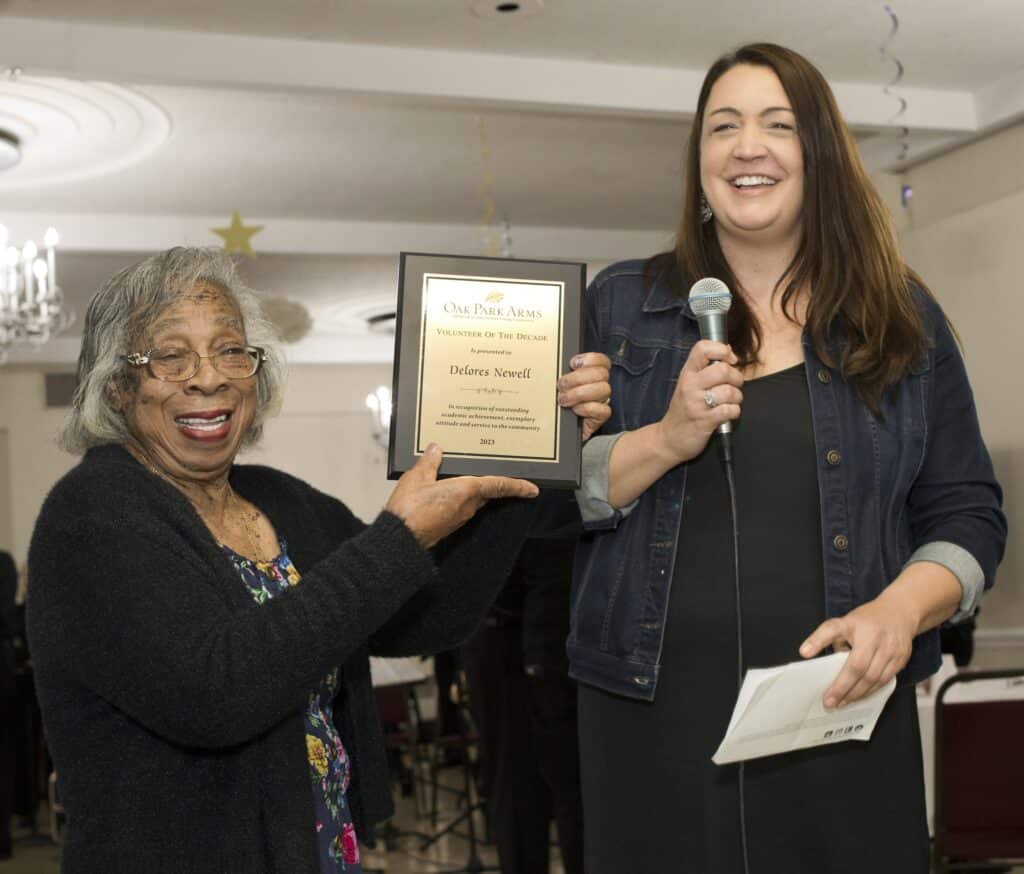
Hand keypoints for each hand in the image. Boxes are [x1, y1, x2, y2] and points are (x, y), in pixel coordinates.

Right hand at [385, 444, 538, 547]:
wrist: (400, 540)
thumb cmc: (409, 511)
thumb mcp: (417, 477)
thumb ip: (430, 462)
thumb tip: (437, 449)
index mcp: (466, 491)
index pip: (498, 485)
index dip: (517, 486)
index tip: (533, 489)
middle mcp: (467, 506)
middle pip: (487, 491)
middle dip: (494, 483)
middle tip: (500, 472)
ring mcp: (458, 517)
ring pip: (474, 499)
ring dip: (475, 488)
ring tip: (469, 475)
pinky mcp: (448, 523)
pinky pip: (461, 506)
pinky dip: (461, 496)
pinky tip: (449, 489)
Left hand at [556, 352, 611, 439]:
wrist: (556, 431)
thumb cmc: (556, 406)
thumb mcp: (557, 386)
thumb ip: (561, 374)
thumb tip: (555, 364)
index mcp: (591, 375)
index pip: (601, 360)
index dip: (589, 359)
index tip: (572, 364)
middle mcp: (598, 386)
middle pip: (601, 373)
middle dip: (578, 378)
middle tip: (561, 386)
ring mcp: (601, 402)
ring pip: (604, 390)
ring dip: (580, 393)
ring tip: (564, 400)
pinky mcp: (600, 418)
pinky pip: (603, 410)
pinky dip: (587, 409)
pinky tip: (575, 411)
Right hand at [654, 340, 742, 463]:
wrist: (668, 440)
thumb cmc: (682, 411)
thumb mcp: (688, 385)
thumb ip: (706, 368)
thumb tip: (728, 350)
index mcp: (686, 374)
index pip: (702, 349)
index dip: (721, 350)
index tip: (729, 360)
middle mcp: (690, 386)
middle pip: (723, 370)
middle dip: (736, 378)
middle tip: (733, 385)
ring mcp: (697, 404)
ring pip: (729, 391)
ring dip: (737, 398)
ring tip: (730, 402)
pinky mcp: (705, 421)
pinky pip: (730, 410)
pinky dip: (734, 412)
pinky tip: (727, 414)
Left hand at [799, 594, 917, 708]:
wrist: (900, 612)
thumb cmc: (867, 620)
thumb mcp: (844, 621)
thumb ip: (828, 637)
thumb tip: (813, 657)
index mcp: (858, 626)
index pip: (837, 637)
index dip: (822, 649)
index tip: (808, 660)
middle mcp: (877, 638)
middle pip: (860, 669)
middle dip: (844, 689)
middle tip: (830, 703)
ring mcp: (892, 650)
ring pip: (874, 679)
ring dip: (857, 694)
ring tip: (843, 703)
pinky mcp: (902, 660)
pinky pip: (885, 681)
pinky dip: (871, 691)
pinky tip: (859, 696)